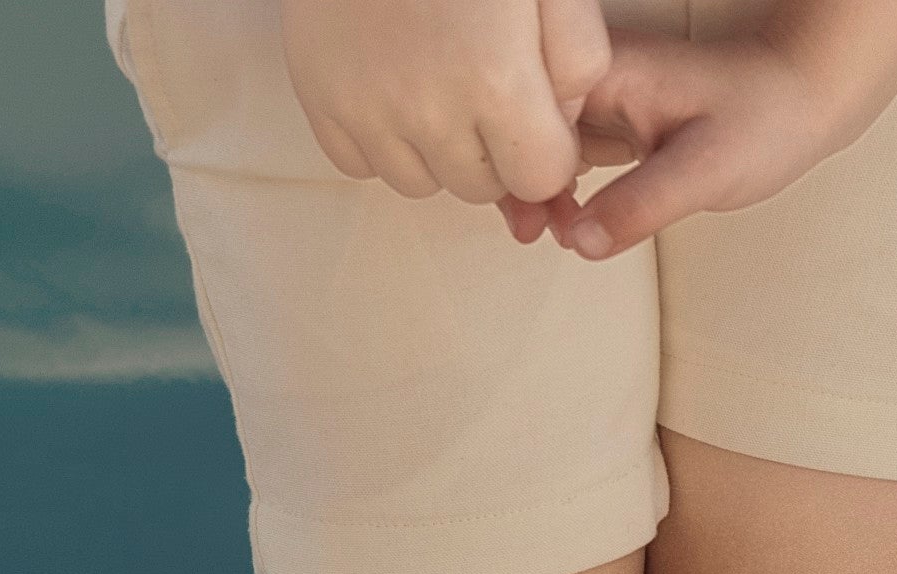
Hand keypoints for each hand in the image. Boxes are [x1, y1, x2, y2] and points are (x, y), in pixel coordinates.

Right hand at [284, 0, 609, 204]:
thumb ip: (578, 62)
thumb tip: (562, 125)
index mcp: (496, 82)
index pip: (540, 179)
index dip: (547, 151)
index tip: (538, 115)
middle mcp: (427, 109)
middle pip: (481, 188)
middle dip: (495, 153)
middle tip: (486, 92)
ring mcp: (364, 107)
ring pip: (420, 183)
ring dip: (437, 153)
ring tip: (439, 86)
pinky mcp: (317, 96)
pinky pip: (359, 164)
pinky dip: (380, 142)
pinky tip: (394, 90)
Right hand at [502, 30, 877, 258]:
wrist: (804, 98)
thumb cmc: (764, 119)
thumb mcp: (703, 171)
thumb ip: (639, 206)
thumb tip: (579, 240)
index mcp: (601, 69)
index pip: (528, 119)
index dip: (520, 174)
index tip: (528, 225)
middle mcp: (592, 73)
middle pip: (525, 127)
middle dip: (520, 180)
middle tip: (531, 234)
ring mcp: (602, 91)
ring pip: (545, 140)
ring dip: (540, 184)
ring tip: (548, 230)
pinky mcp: (616, 112)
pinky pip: (572, 145)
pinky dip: (566, 178)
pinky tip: (573, 214)